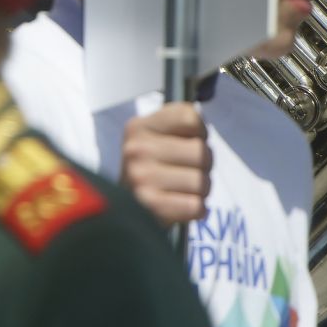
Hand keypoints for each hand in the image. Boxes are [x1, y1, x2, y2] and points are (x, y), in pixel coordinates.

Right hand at [121, 103, 211, 226]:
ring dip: (200, 191)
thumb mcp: (154, 137)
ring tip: (182, 190)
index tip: (187, 142)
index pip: (189, 117)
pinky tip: (180, 205)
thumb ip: (177, 124)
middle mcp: (136, 149)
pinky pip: (196, 206)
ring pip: (202, 181)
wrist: (124, 208)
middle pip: (201, 152)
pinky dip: (196, 210)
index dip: (199, 132)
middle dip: (203, 166)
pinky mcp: (150, 206)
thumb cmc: (150, 169)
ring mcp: (141, 178)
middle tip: (186, 171)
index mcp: (138, 127)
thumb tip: (202, 131)